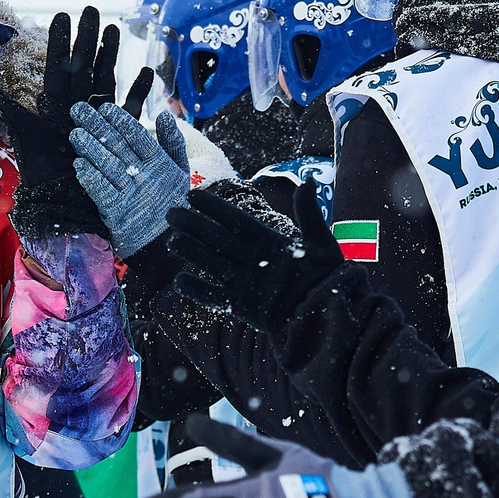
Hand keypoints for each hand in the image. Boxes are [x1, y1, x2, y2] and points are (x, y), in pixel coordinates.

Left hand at [0, 7, 117, 237]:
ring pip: (104, 79)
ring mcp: (96, 119)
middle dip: (87, 38)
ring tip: (114, 29)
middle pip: (82, 66)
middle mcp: (75, 108)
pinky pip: (127, 109)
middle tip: (91, 9)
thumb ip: (8, 109)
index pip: (57, 67)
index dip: (59, 42)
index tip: (61, 16)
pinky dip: (137, 91)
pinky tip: (145, 72)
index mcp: (53, 106)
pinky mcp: (114, 134)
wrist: (62, 203)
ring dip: (110, 55)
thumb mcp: (24, 136)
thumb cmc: (42, 174)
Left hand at [69, 102, 189, 254]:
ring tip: (75, 133)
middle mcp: (146, 178)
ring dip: (90, 149)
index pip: (139, 138)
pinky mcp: (117, 214)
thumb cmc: (171, 204)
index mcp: (161, 165)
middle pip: (119, 148)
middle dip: (97, 127)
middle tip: (78, 110)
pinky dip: (90, 178)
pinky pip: (101, 193)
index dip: (121, 122)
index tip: (105, 108)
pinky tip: (79, 165)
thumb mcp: (181, 172)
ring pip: (108, 167)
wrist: (165, 246)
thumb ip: (173, 143)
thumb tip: (165, 116)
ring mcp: (131, 196)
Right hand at [164, 186, 346, 332]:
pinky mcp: (241, 305)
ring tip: (172, 241)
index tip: (192, 195)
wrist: (327, 317)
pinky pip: (214, 297)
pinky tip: (179, 281)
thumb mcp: (321, 244)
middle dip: (194, 226)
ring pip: (211, 263)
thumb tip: (308, 181)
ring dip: (191, 253)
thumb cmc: (327, 279)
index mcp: (267, 240)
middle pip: (216, 238)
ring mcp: (244, 282)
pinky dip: (197, 291)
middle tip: (171, 214)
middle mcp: (251, 258)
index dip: (214, 208)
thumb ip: (310, 215)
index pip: (235, 220)